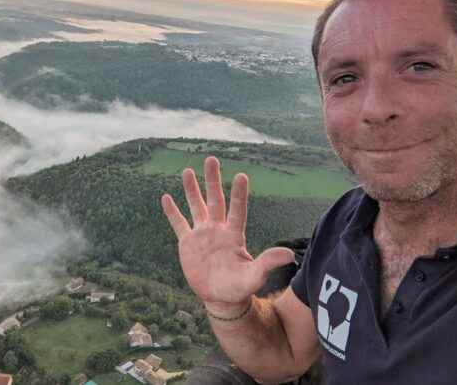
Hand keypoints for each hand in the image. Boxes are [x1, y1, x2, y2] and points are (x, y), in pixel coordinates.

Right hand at [161, 156, 294, 315]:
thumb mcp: (254, 276)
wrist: (220, 298)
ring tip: (186, 170)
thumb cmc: (239, 288)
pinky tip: (166, 197)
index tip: (241, 175)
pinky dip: (172, 212)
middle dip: (212, 180)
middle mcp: (218, 229)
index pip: (237, 210)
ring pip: (196, 206)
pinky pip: (178, 223)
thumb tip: (289, 254)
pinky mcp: (187, 243)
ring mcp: (202, 234)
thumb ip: (267, 262)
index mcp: (234, 235)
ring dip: (191, 189)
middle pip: (215, 200)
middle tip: (211, 159)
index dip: (239, 194)